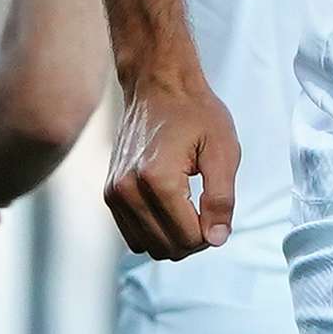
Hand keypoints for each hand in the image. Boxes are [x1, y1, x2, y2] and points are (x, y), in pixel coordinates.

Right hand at [103, 78, 237, 259]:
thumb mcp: (222, 151)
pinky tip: (170, 208)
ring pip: (149, 247)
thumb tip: (217, 239)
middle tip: (206, 211)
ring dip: (173, 238)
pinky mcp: (110, 194)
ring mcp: (115, 193)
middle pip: (168, 248)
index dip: (211, 232)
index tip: (217, 210)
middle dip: (193, 239)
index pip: (189, 238)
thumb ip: (221, 199)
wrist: (158, 86)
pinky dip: (155, 232)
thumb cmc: (193, 112)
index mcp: (158, 180)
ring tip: (188, 208)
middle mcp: (129, 190)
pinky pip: (133, 236)